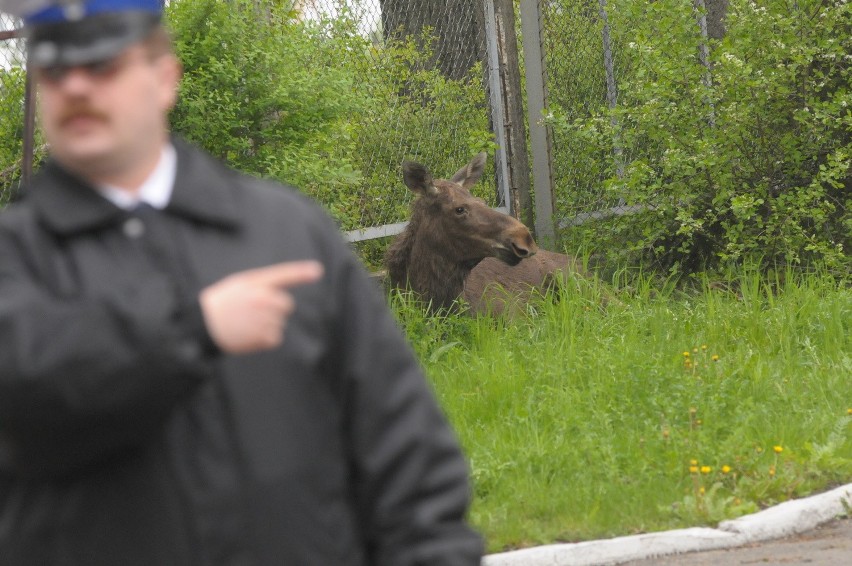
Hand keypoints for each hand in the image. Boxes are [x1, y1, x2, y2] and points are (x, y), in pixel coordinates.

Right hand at [199, 261, 323, 353]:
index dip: (301, 273)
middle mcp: (262, 299)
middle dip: (276, 309)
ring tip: (245, 323)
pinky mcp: (263, 336)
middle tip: (253, 311)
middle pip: (287, 305)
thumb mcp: (239, 285)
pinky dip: (265, 339)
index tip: (318, 270)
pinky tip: (248, 334)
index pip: (283, 275)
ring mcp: (264, 318)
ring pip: (280, 323)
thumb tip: (285, 297)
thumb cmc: (222, 303)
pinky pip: (275, 338)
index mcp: (255, 283)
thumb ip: (263, 285)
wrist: (202, 325)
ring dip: (268, 325)